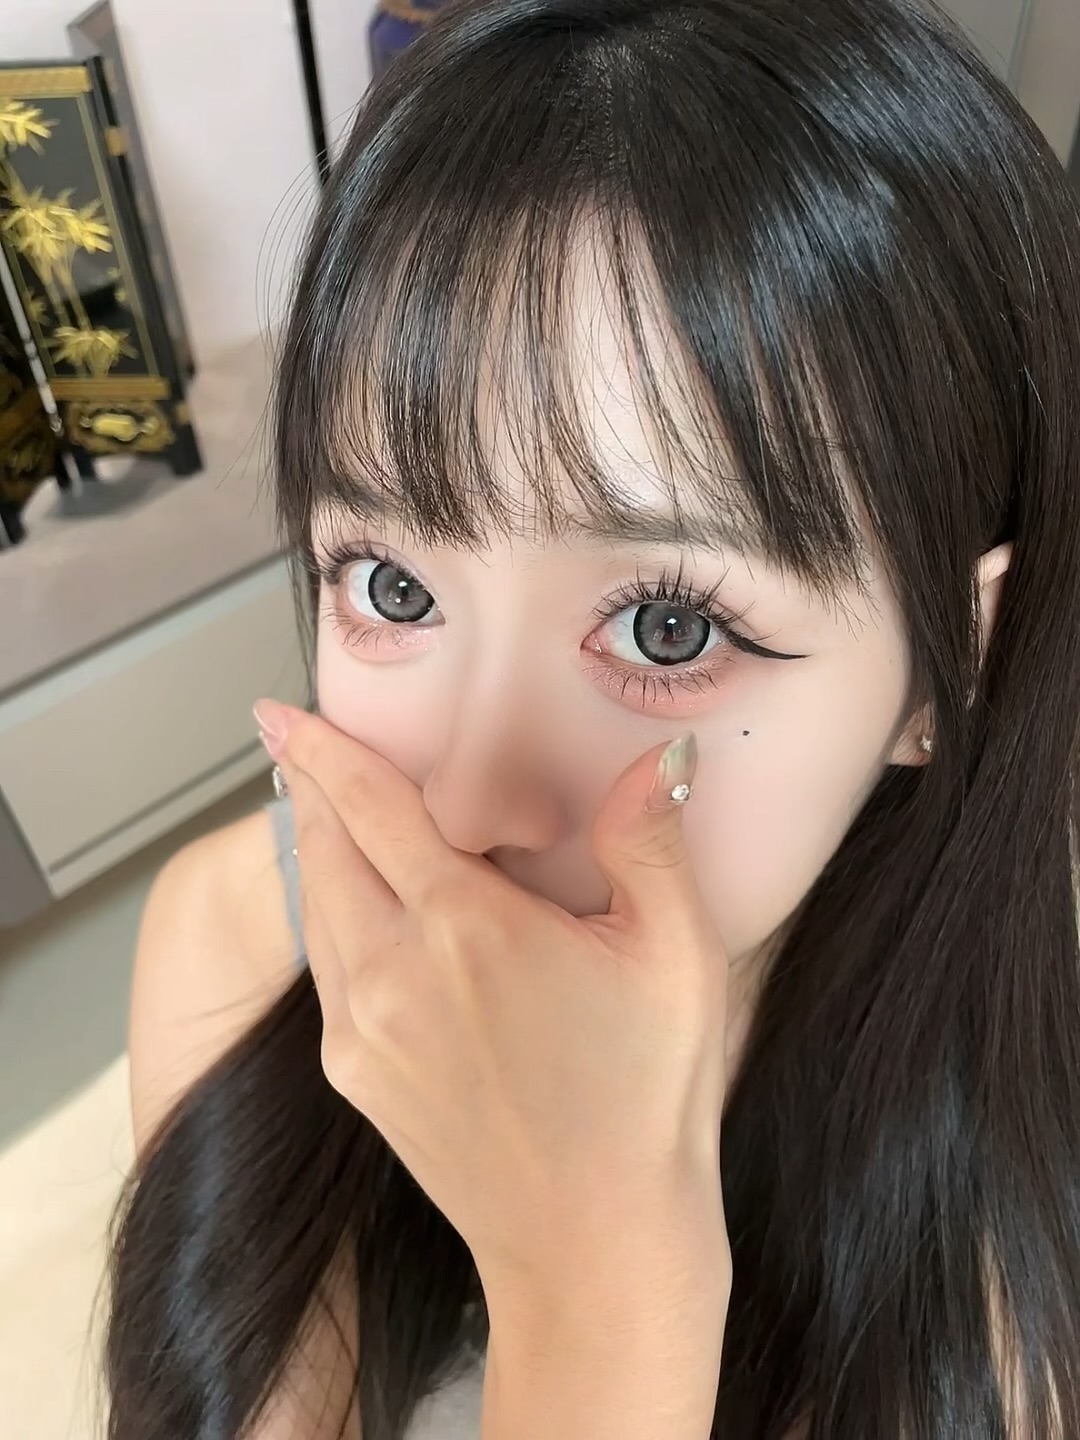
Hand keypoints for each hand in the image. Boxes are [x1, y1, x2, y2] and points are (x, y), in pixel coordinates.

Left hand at [255, 700, 731, 1295]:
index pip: (372, 810)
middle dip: (310, 791)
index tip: (280, 714)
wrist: (594, 1246)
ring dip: (316, 852)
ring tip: (325, 813)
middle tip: (300, 745)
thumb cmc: (645, 1099)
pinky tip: (361, 912)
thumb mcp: (675, 956)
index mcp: (466, 927)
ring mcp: (363, 1031)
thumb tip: (657, 758)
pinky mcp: (356, 1078)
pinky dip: (331, 919)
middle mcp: (393, 973)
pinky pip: (327, 971)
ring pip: (316, 910)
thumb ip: (649, 841)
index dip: (323, 753)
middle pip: (324, 851)